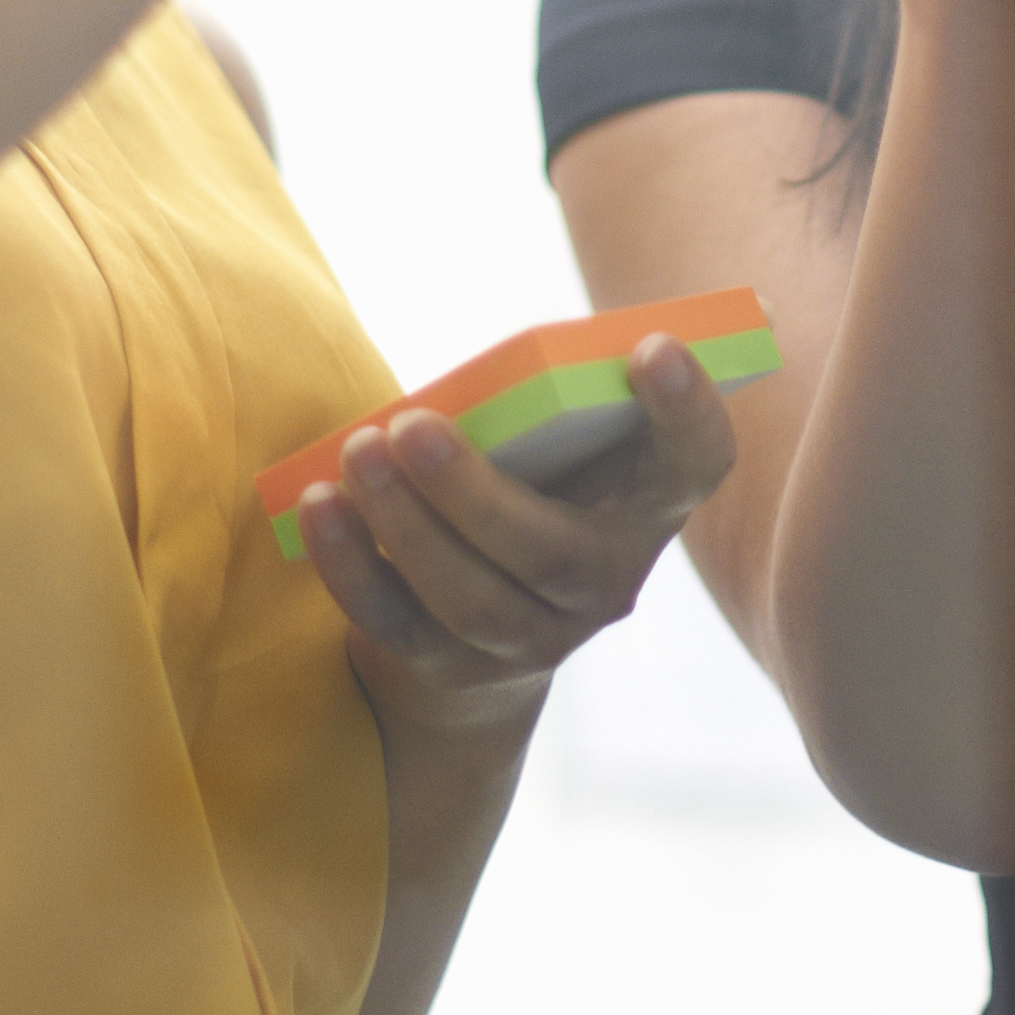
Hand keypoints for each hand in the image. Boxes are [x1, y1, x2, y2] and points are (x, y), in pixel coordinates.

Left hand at [295, 335, 739, 738]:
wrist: (475, 642)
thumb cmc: (518, 495)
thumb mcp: (550, 453)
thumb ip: (537, 413)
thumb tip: (461, 389)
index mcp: (645, 507)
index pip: (696, 464)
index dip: (688, 410)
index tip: (651, 345)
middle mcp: (605, 584)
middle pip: (552, 553)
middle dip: (473, 492)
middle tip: (411, 425)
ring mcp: (532, 639)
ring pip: (473, 598)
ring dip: (406, 525)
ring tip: (359, 453)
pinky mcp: (452, 669)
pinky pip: (397, 623)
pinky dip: (350, 564)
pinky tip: (317, 505)